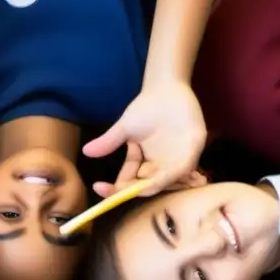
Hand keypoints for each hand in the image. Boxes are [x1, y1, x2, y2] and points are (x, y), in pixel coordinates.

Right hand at [83, 82, 207, 198]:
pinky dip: (181, 175)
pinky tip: (179, 179)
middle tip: (133, 187)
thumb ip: (109, 142)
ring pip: (168, 183)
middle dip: (138, 190)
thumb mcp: (125, 128)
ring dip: (161, 185)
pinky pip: (186, 168)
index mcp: (142, 164)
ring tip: (152, 185)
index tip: (97, 186)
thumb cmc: (146, 107)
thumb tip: (86, 151)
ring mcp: (176, 162)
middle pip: (147, 187)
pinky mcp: (193, 151)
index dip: (113, 189)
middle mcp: (158, 168)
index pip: (127, 183)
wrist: (168, 89)